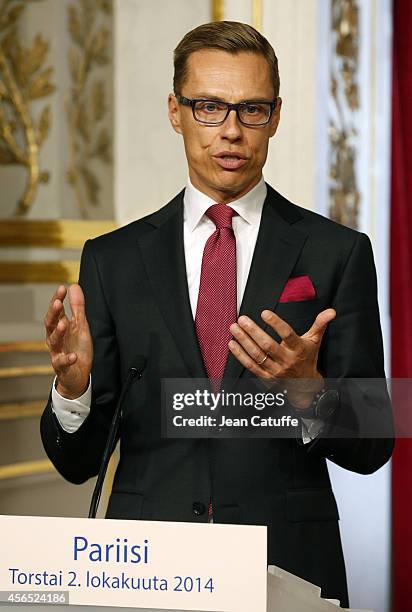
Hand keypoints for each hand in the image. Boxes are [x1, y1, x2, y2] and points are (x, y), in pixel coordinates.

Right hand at [44, 284, 92, 398]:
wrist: (77, 374)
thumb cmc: (77, 348)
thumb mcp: (80, 325)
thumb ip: (77, 307)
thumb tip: (74, 286)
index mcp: (59, 327)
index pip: (56, 311)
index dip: (58, 299)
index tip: (62, 288)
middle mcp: (55, 338)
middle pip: (50, 324)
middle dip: (53, 313)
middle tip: (57, 302)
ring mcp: (57, 352)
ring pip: (53, 341)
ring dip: (58, 333)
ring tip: (63, 324)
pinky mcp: (62, 366)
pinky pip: (62, 362)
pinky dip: (67, 359)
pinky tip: (73, 356)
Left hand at [228, 308, 335, 409]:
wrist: (305, 386)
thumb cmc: (307, 359)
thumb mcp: (314, 341)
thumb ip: (320, 324)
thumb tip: (331, 311)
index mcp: (298, 349)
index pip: (287, 334)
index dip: (276, 324)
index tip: (264, 313)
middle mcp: (286, 360)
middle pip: (268, 345)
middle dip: (253, 331)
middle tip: (242, 319)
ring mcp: (275, 370)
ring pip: (257, 355)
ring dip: (244, 341)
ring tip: (234, 328)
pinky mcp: (266, 378)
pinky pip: (251, 366)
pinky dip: (240, 355)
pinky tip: (232, 344)